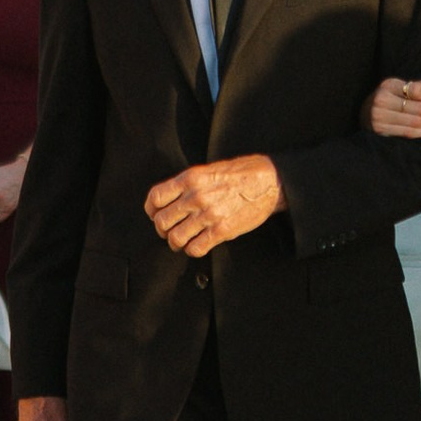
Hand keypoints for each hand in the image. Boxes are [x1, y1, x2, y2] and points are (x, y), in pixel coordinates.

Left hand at [145, 155, 283, 254]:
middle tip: (169, 231)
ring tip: (181, 241)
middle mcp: (195, 197)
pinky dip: (192, 250)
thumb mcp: (209, 169)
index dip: (151, 210)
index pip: (155, 198)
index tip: (155, 214)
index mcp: (190, 179)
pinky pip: (196, 248)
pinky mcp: (221, 231)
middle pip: (162, 221)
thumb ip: (189, 184)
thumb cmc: (241, 173)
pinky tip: (197, 245)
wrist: (269, 181)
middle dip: (162, 230)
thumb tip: (172, 199)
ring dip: (176, 243)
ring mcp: (208, 215)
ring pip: (175, 238)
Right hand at [364, 75, 420, 138]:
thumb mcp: (402, 88)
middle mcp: (383, 99)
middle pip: (418, 107)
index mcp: (389, 85)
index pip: (417, 90)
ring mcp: (380, 115)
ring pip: (414, 121)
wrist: (364, 113)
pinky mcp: (380, 129)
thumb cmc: (389, 99)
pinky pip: (407, 132)